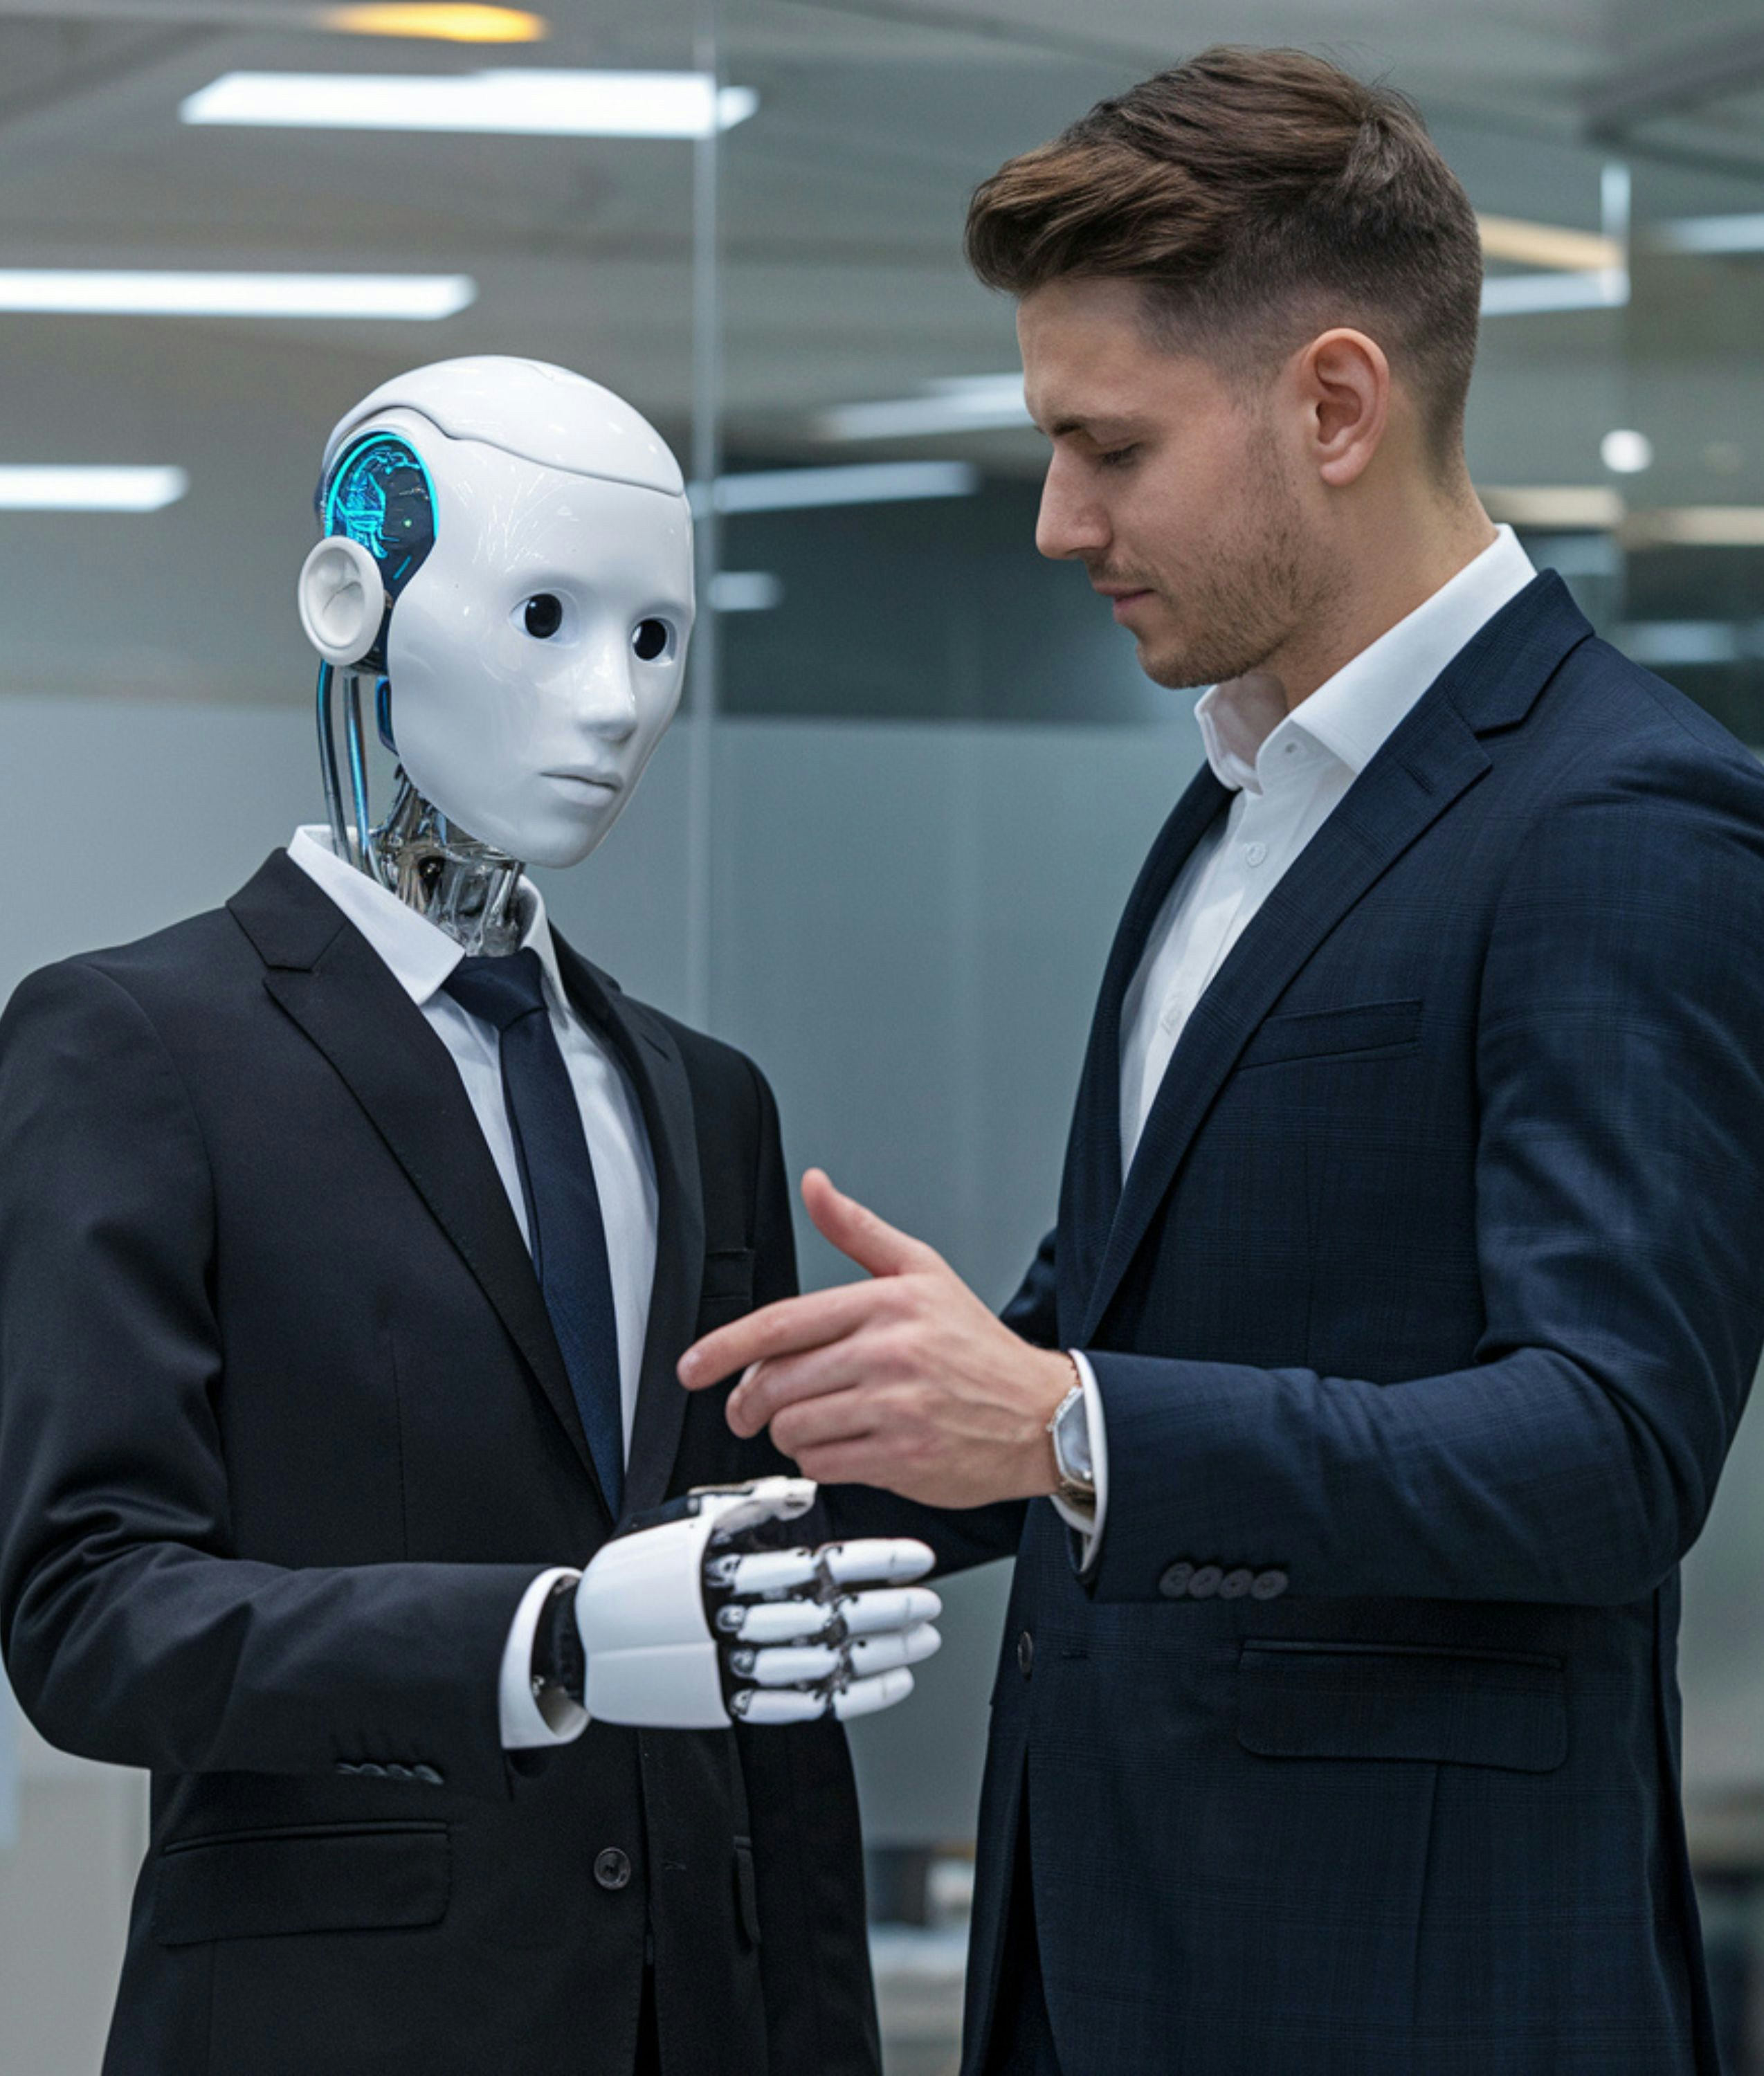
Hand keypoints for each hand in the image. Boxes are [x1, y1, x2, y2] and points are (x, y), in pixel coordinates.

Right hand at [573, 1477, 941, 1728]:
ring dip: (881, 1652)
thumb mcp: (685, 1518)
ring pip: (822, 1663)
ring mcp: (726, 1666)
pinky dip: (853, 1698)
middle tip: (930, 1601)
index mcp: (722, 1566)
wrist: (584, 1637)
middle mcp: (727, 1618)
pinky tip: (890, 1683)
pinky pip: (802, 1707)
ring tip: (922, 1638)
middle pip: (827, 1615)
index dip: (875, 1560)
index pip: (816, 1562)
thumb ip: (749, 1502)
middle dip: (889, 1608)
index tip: (917, 1556)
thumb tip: (807, 1490)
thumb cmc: (642, 1568)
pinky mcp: (726, 1704)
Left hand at [677, 1171, 1073, 1508]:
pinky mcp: (903, 1458)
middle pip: (777, 1383)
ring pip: (794, 1428)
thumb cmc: (977, 1345)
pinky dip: (817, 1461)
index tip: (692, 1367)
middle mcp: (890, 1354)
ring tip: (810, 1421)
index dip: (723, 1348)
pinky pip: (823, 1465)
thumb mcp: (922, 1271)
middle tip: (747, 1408)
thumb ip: (858, 1230)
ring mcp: (897, 1409)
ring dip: (785, 1432)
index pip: (783, 1324)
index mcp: (887, 1303)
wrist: (1041, 1413)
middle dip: (747, 1401)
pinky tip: (840, 1446)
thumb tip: (816, 1185)